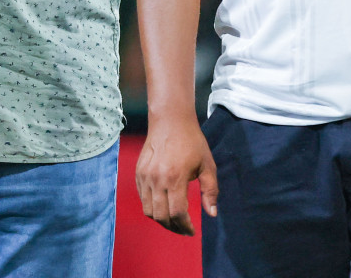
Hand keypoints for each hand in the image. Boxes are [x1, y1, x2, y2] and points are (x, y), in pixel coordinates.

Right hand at [134, 114, 218, 235]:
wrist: (170, 120)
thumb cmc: (192, 141)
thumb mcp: (208, 165)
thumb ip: (210, 191)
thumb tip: (212, 214)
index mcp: (175, 178)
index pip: (177, 213)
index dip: (185, 227)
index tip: (192, 231)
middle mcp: (157, 179)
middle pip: (161, 216)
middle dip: (173, 227)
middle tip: (183, 229)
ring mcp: (145, 176)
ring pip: (148, 210)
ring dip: (161, 220)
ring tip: (173, 220)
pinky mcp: (138, 173)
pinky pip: (142, 199)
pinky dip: (151, 207)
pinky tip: (163, 205)